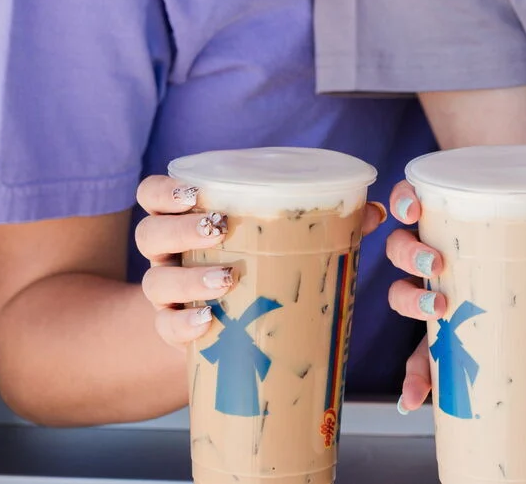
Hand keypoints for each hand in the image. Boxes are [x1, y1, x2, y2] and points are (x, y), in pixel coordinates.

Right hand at [134, 176, 387, 351]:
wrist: (222, 328)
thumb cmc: (252, 265)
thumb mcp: (277, 239)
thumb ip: (324, 219)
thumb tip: (376, 209)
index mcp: (186, 220)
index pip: (153, 195)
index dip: (164, 191)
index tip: (193, 191)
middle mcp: (167, 256)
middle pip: (149, 234)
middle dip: (179, 228)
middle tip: (217, 227)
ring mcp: (167, 296)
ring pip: (154, 283)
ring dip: (188, 278)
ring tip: (226, 278)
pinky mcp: (173, 333)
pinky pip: (166, 330)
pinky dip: (184, 326)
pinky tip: (206, 323)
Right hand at [385, 181, 525, 411]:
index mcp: (454, 223)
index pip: (413, 201)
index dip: (403, 198)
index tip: (412, 204)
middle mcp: (437, 260)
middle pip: (401, 249)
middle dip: (409, 253)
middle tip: (436, 262)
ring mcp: (438, 302)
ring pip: (403, 296)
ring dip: (411, 302)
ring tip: (436, 310)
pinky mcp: (447, 345)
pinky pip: (420, 362)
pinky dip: (414, 381)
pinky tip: (414, 399)